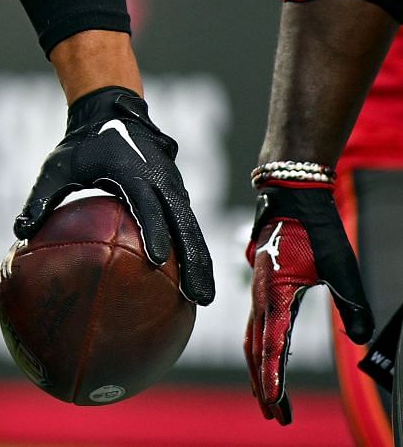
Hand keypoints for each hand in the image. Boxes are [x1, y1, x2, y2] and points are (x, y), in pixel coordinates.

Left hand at [16, 85, 215, 304]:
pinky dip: (196, 250)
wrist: (112, 111)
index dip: (153, 231)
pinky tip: (194, 281)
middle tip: (197, 297)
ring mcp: (173, 187)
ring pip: (193, 228)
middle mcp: (160, 180)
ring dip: (201, 261)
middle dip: (193, 260)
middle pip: (183, 224)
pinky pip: (190, 224)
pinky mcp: (177, 193)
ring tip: (203, 299)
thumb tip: (18, 231)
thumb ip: (40, 198)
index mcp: (132, 172)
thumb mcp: (57, 166)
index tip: (156, 260)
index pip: (146, 205)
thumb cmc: (81, 143)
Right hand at [246, 178, 372, 423]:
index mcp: (274, 294)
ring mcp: (260, 293)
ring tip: (270, 398)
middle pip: (256, 350)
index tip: (274, 404)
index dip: (272, 379)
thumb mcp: (340, 265)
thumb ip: (351, 302)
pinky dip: (261, 350)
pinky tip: (270, 360)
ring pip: (253, 341)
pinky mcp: (265, 289)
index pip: (271, 346)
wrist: (290, 196)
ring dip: (261, 371)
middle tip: (275, 416)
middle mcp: (261, 297)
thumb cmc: (314, 228)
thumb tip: (358, 337)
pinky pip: (258, 326)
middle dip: (264, 385)